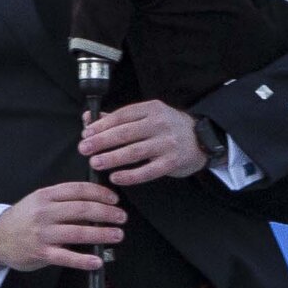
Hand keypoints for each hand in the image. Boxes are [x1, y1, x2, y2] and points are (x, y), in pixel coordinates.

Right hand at [0, 180, 129, 271]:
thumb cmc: (24, 219)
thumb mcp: (40, 202)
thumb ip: (64, 201)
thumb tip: (96, 205)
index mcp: (46, 196)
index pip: (78, 190)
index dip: (100, 193)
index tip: (114, 199)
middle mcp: (45, 212)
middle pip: (82, 209)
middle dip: (107, 213)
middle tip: (122, 217)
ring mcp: (43, 233)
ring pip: (78, 231)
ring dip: (102, 233)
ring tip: (117, 235)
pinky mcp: (41, 253)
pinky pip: (66, 257)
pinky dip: (84, 260)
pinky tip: (97, 261)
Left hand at [81, 99, 213, 185]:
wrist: (203, 140)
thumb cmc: (169, 128)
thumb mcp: (148, 116)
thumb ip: (119, 118)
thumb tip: (89, 119)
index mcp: (152, 109)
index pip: (122, 115)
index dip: (101, 125)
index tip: (86, 133)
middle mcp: (160, 124)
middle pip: (125, 133)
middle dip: (101, 141)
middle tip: (84, 148)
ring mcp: (167, 144)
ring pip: (134, 152)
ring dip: (112, 158)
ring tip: (95, 162)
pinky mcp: (172, 162)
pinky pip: (147, 171)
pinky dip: (130, 175)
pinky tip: (116, 177)